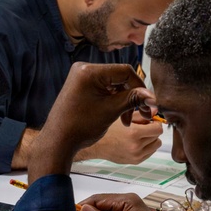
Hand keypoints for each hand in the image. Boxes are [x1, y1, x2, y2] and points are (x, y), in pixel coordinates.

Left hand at [29, 63, 154, 178]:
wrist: (58, 141)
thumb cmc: (80, 126)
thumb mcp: (111, 110)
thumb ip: (133, 99)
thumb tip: (152, 97)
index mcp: (89, 71)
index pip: (125, 71)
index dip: (140, 87)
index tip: (148, 104)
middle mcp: (84, 69)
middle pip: (119, 77)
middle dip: (132, 96)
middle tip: (142, 113)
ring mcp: (81, 77)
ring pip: (113, 84)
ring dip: (123, 101)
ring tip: (127, 120)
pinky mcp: (81, 86)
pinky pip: (104, 88)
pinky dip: (113, 100)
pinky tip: (118, 115)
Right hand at [79, 114, 162, 163]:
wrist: (97, 145)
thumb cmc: (107, 130)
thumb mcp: (123, 117)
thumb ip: (141, 115)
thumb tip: (155, 112)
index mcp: (134, 134)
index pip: (158, 129)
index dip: (156, 123)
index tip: (151, 121)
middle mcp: (136, 147)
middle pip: (157, 137)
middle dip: (152, 131)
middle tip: (142, 127)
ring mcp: (136, 156)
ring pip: (155, 146)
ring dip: (151, 139)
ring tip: (139, 135)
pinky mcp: (135, 161)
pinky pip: (149, 153)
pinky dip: (147, 147)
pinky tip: (136, 142)